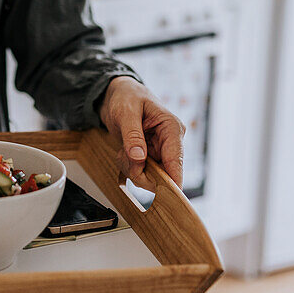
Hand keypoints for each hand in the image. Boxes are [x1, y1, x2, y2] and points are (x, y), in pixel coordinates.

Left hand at [98, 76, 184, 191]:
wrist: (117, 94)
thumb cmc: (126, 96)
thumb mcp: (126, 112)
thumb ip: (132, 135)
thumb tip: (139, 158)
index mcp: (172, 128)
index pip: (177, 160)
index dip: (173, 181)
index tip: (167, 198)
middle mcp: (170, 142)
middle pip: (163, 174)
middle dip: (140, 171)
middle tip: (124, 158)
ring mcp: (160, 151)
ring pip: (150, 176)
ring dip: (131, 168)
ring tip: (122, 150)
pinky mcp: (150, 157)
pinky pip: (140, 172)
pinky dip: (128, 166)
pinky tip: (123, 153)